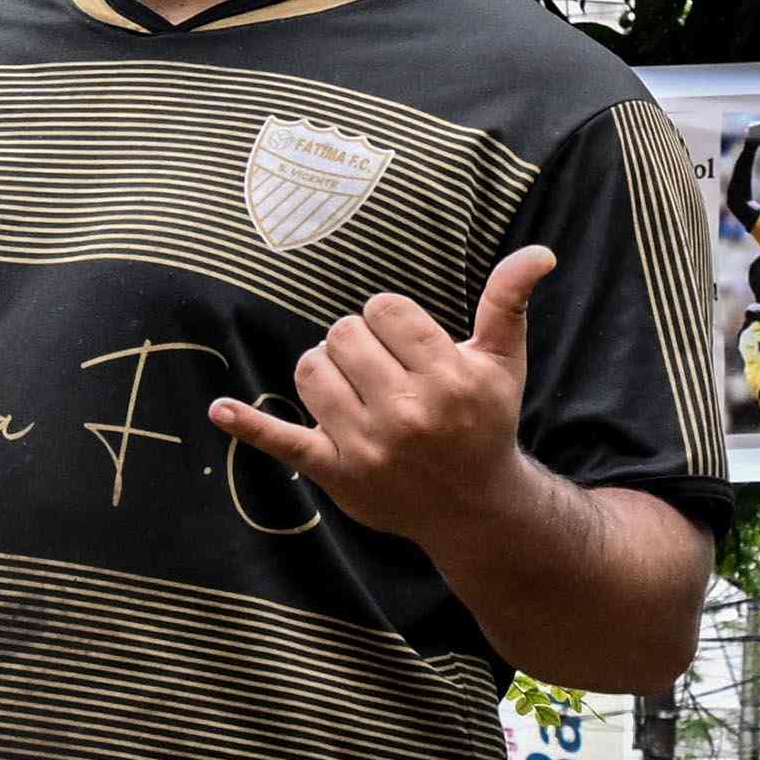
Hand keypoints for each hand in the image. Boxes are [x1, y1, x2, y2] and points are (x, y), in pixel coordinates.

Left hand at [213, 246, 555, 544]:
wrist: (475, 507)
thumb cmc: (486, 421)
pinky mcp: (336, 472)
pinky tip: (220, 410)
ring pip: (311, 370)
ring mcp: (367, 446)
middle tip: (382, 369)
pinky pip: (283, 441)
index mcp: (448, 378)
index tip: (407, 344)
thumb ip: (508, 302)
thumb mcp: (503, 362)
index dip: (390, 319)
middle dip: (359, 342)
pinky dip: (250, 425)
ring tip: (354, 388)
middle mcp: (407, 413)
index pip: (384, 310)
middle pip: (343, 334)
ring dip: (325, 370)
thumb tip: (538, 253)